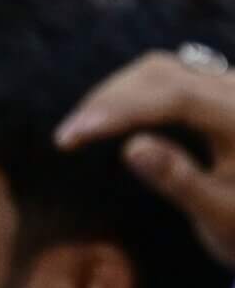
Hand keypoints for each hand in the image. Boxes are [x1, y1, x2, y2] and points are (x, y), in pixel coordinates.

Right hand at [57, 50, 234, 265]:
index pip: (174, 97)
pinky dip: (131, 90)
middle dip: (108, 100)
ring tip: (83, 127)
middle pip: (160, 73)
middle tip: (68, 136)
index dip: (119, 110)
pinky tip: (110, 114)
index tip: (74, 134)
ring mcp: (229, 87)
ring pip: (160, 68)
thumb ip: (182, 182)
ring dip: (116, 93)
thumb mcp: (223, 219)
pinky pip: (168, 75)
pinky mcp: (218, 89)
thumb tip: (131, 147)